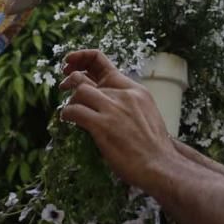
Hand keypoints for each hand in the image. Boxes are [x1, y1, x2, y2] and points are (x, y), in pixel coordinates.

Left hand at [59, 49, 176, 188]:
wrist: (161, 165)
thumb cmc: (153, 148)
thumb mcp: (146, 115)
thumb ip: (127, 104)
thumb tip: (105, 102)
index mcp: (135, 90)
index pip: (102, 62)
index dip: (81, 58)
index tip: (70, 65)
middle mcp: (124, 94)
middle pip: (85, 78)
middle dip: (70, 81)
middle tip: (62, 87)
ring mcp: (113, 108)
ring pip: (79, 92)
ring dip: (70, 102)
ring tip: (69, 112)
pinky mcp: (102, 125)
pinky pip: (74, 111)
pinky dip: (67, 114)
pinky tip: (67, 120)